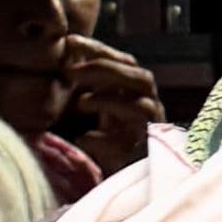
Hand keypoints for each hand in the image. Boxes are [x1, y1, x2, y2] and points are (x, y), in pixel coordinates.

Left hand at [60, 35, 163, 176]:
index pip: (125, 62)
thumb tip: (70, 51)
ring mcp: (152, 132)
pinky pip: (128, 145)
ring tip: (81, 102)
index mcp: (140, 92)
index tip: (69, 43)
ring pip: (141, 107)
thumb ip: (95, 82)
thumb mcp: (104, 104)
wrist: (127, 179)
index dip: (99, 50)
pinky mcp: (145, 157)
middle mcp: (152, 107)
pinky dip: (104, 140)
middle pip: (140, 79)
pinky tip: (84, 139)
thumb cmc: (114, 137)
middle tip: (72, 72)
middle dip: (106, 71)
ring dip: (108, 101)